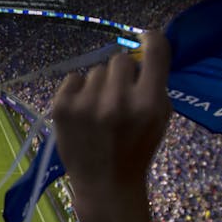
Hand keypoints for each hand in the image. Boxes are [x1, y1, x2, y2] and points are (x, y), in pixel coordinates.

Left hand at [51, 30, 171, 217]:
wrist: (106, 184)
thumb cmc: (137, 149)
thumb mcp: (160, 119)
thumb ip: (155, 84)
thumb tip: (145, 47)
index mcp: (148, 103)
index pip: (155, 51)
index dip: (152, 39)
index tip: (148, 37)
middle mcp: (117, 100)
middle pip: (120, 59)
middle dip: (122, 74)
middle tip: (120, 95)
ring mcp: (86, 103)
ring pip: (96, 70)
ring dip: (100, 85)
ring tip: (100, 110)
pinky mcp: (62, 107)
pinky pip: (74, 78)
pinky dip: (78, 91)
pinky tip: (83, 112)